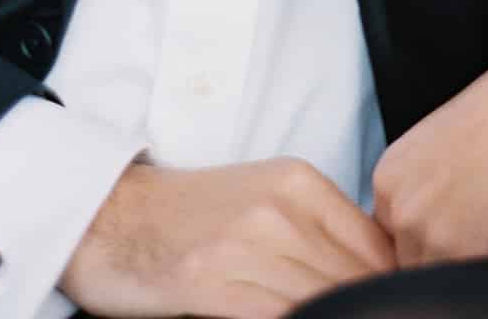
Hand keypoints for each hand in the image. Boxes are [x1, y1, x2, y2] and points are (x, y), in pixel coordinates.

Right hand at [58, 158, 394, 318]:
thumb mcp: (262, 200)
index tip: (383, 308)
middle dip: (364, 310)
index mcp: (297, 182)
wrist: (101, 215)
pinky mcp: (209, 285)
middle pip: (356, 284)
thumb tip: (379, 279)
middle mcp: (277, 210)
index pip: (379, 254)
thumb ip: (319, 231)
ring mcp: (243, 248)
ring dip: (329, 316)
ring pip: (325, 303)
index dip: (387, 292)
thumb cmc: (184, 217)